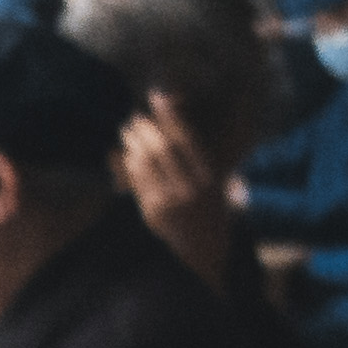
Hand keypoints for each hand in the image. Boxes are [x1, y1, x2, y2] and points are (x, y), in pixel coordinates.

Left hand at [116, 102, 237, 275]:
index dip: (170, 117)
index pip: (187, 140)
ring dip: (134, 143)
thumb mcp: (219, 184)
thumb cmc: (212, 211)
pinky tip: (127, 153)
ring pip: (147, 163)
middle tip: (136, 116)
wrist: (205, 248)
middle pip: (163, 148)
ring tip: (128, 131)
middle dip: (147, 129)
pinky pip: (138, 182)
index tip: (158, 99)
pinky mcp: (153, 212)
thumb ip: (208, 160)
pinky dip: (131, 164)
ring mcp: (170, 200)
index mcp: (210, 176)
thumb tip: (203, 131)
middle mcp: (191, 187)